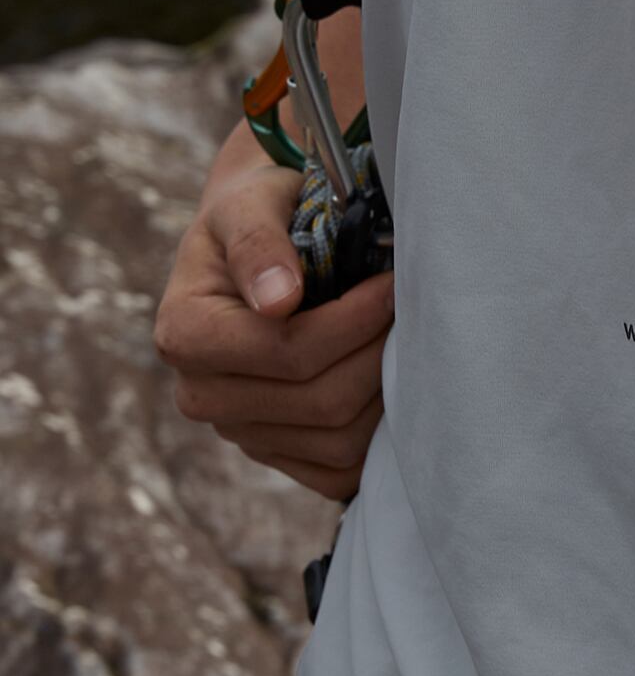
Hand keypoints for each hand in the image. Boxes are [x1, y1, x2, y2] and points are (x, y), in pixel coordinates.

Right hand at [154, 129, 394, 501]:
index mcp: (185, 335)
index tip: (392, 286)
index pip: (288, 352)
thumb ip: (257, 243)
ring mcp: (239, 433)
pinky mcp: (276, 455)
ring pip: (338, 440)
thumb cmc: (257, 216)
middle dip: (377, 354)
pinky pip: (340, 470)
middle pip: (320, 403)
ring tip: (401, 343)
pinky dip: (376, 435)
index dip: (354, 322)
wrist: (257, 247)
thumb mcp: (248, 205)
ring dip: (386, 392)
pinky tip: (389, 383)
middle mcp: (201, 395)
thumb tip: (278, 299)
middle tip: (409, 313)